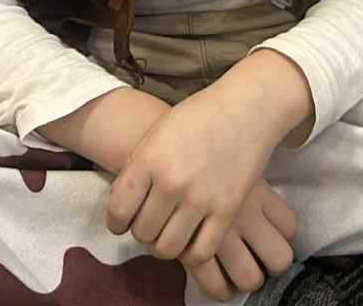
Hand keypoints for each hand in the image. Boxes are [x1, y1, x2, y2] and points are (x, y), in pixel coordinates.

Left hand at [105, 85, 293, 297]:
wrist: (246, 108)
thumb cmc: (199, 116)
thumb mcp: (157, 134)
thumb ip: (138, 169)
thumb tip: (124, 206)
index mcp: (149, 160)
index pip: (118, 211)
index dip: (116, 222)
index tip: (123, 222)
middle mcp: (171, 183)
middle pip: (142, 232)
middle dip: (143, 231)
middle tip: (153, 221)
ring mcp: (200, 199)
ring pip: (167, 248)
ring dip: (164, 244)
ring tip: (170, 231)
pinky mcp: (227, 211)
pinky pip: (200, 253)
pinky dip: (192, 254)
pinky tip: (192, 239)